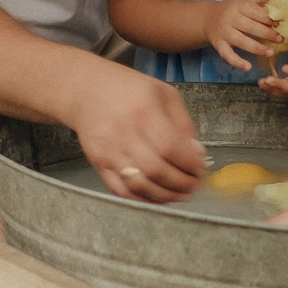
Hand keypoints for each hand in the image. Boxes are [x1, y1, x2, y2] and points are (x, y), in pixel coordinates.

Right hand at [72, 65, 206, 201]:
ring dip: (165, 195)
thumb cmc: (128, 89)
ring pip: (140, 185)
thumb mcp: (164, 94)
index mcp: (144, 112)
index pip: (171, 148)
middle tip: (194, 184)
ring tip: (180, 193)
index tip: (201, 169)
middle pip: (157, 170)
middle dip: (182, 184)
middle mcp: (124, 134)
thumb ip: (184, 125)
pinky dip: (142, 199)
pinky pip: (121, 190)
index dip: (190, 164)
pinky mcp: (98, 163)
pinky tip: (157, 195)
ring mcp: (109, 151)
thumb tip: (197, 155)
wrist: (85, 90)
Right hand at [206, 0, 282, 73]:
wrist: (208, 18)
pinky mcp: (219, 45)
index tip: (280, 24)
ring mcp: (225, 33)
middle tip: (280, 39)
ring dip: (257, 48)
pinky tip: (248, 67)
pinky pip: (228, 55)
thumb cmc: (233, 9)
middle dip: (267, 33)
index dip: (269, 19)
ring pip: (241, 41)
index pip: (255, 12)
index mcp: (239, 5)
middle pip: (250, 27)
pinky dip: (237, 62)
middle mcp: (231, 18)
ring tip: (271, 53)